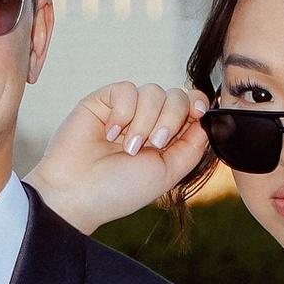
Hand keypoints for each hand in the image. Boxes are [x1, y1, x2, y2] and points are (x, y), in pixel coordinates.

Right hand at [27, 81, 208, 232]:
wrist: (76, 193)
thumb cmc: (118, 190)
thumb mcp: (166, 174)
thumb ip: (191, 148)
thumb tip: (206, 122)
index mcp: (165, 139)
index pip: (190, 107)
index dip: (197, 105)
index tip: (197, 114)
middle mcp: (147, 121)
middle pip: (177, 96)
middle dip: (171, 119)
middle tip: (154, 144)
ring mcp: (126, 110)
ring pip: (154, 91)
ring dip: (144, 121)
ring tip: (127, 146)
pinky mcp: (104, 100)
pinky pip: (127, 90)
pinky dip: (123, 113)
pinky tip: (110, 133)